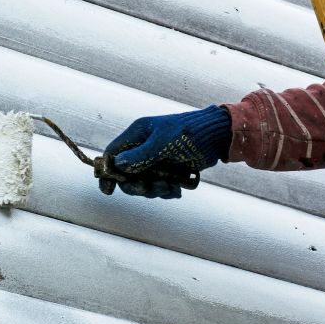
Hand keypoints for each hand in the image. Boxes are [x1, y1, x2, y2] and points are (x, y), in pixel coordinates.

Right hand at [100, 105, 231, 197]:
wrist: (216, 136)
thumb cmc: (188, 132)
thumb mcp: (162, 143)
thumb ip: (140, 155)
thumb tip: (117, 165)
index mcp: (137, 135)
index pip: (113, 154)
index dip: (108, 171)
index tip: (108, 189)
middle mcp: (143, 148)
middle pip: (127, 174)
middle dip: (136, 185)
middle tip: (148, 189)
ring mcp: (156, 161)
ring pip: (144, 183)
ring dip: (155, 190)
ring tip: (170, 187)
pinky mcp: (168, 171)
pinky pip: (160, 187)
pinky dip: (167, 191)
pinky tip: (177, 189)